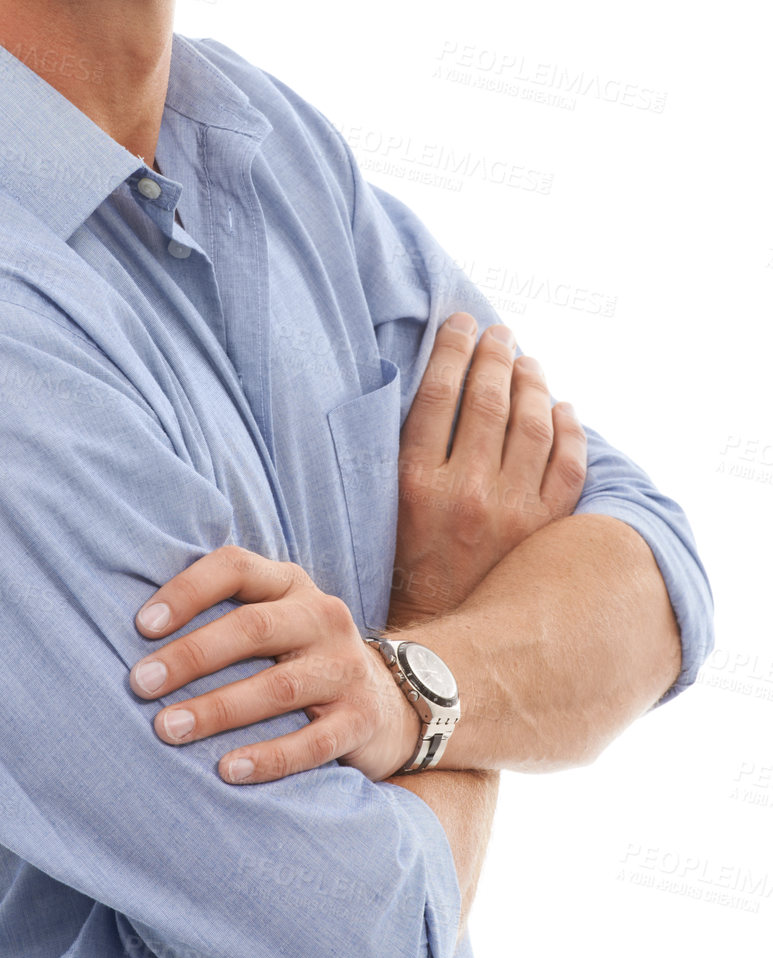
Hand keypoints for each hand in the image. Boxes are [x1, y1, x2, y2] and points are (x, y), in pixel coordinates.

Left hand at [130, 545, 418, 785]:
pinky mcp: (361, 718)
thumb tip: (132, 635)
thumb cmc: (297, 659)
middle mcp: (322, 616)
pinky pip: (313, 741)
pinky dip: (269, 757)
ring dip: (218, 709)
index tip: (140, 626)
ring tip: (168, 729)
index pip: (235, 568)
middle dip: (191, 656)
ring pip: (278, 685)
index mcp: (289, 584)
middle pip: (253, 627)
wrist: (390, 703)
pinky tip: (227, 771)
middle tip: (139, 684)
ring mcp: (346, 667)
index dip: (187, 591)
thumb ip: (219, 616)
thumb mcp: (271, 622)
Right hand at [391, 313, 586, 625]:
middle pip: (488, 401)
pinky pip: (569, 465)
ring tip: (527, 362)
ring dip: (532, 383)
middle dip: (495, 355)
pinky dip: (570, 430)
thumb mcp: (386, 507)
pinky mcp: (545, 529)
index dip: (452, 349)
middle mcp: (467, 493)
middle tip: (498, 333)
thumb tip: (428, 388)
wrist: (442, 634)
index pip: (439, 394)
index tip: (460, 323)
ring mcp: (512, 512)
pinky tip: (562, 409)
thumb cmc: (404, 564)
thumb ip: (404, 452)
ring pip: (533, 424)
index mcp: (418, 482)